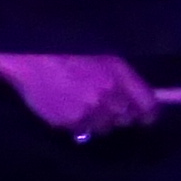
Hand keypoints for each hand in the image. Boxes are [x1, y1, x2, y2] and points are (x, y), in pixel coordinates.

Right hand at [0, 51, 157, 137]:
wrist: (31, 59)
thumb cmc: (68, 50)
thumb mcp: (104, 56)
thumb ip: (125, 79)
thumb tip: (141, 102)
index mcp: (119, 78)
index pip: (148, 107)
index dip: (149, 113)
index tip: (145, 115)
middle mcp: (107, 100)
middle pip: (126, 120)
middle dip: (121, 113)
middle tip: (106, 101)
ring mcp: (87, 115)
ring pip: (104, 128)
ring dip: (100, 120)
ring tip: (84, 102)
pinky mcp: (68, 125)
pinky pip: (82, 131)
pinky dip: (79, 123)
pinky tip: (69, 105)